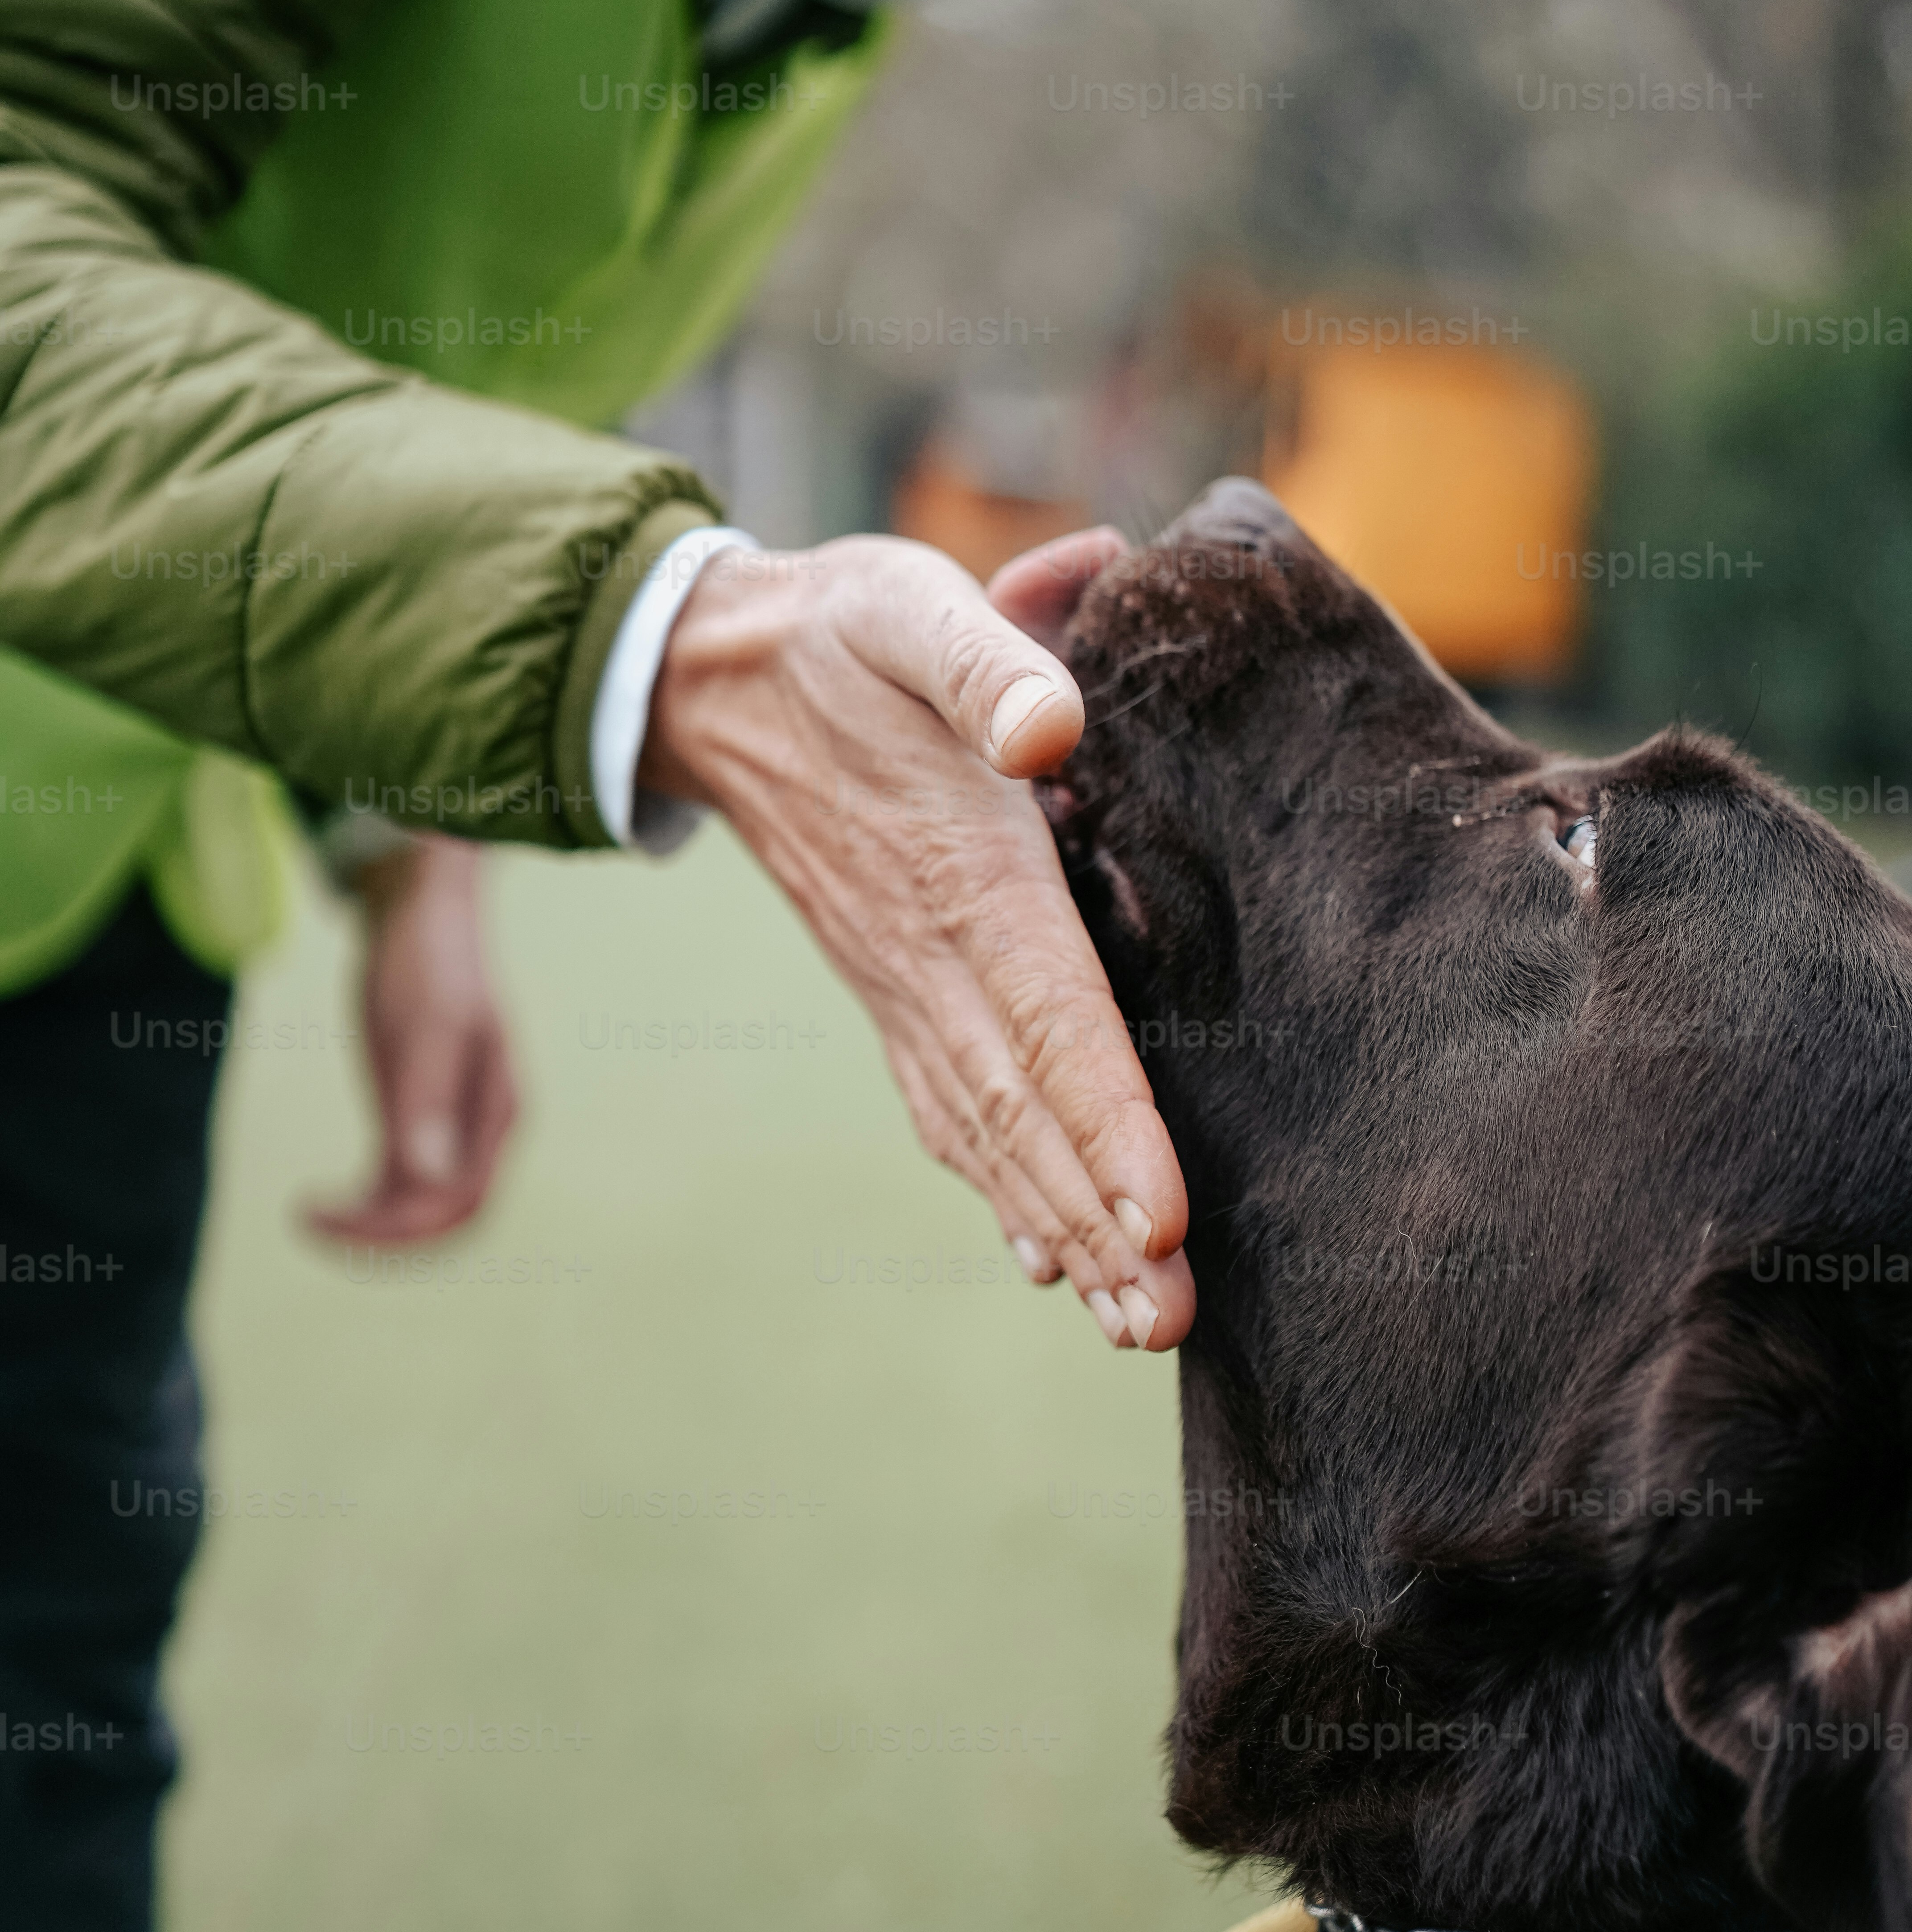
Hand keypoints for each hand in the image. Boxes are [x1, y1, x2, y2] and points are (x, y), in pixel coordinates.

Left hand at [305, 835, 518, 1245]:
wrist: (419, 914)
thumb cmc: (425, 962)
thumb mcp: (422, 1026)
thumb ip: (427, 1101)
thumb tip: (426, 1179)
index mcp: (497, 1113)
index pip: (461, 1200)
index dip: (402, 1227)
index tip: (333, 1219)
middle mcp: (482, 1129)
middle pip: (446, 1216)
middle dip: (384, 1235)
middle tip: (311, 1223)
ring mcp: (455, 1125)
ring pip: (423, 1205)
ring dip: (372, 1225)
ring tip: (307, 1216)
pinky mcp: (423, 1115)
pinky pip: (403, 1181)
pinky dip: (367, 1200)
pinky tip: (320, 1198)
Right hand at [637, 527, 1193, 1349]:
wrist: (723, 677)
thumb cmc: (848, 636)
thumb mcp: (915, 606)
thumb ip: (989, 655)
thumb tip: (1049, 725)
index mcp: (964, 871)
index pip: (1048, 1020)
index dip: (1104, 1121)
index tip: (1158, 1218)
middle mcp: (932, 954)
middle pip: (1025, 1111)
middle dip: (1099, 1221)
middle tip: (1169, 1321)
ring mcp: (905, 989)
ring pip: (991, 1133)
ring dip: (1063, 1231)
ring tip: (1136, 1325)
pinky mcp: (895, 998)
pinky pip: (952, 1114)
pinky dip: (1001, 1195)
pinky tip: (1048, 1263)